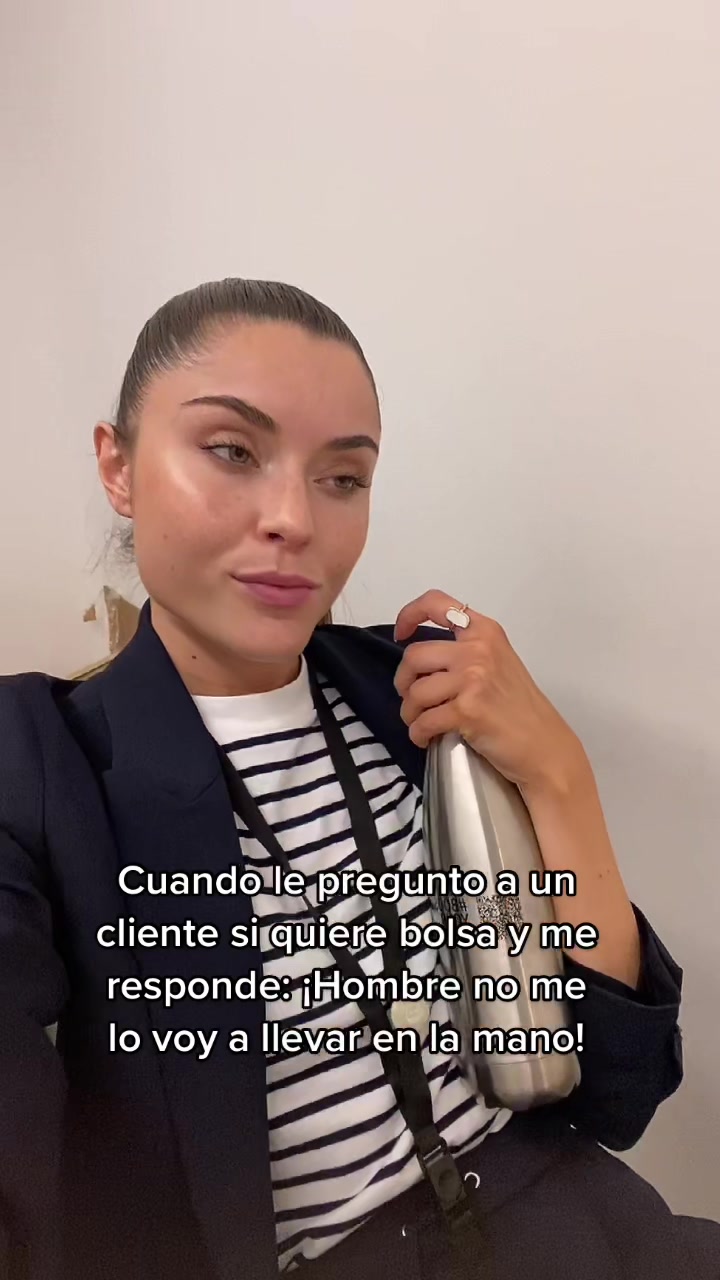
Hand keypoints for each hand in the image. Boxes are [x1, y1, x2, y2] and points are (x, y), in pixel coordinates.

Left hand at [393, 588, 585, 797]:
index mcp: (484, 632)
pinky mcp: (467, 710)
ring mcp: (472, 679)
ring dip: (410, 713)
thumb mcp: (500, 662)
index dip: (409, 614)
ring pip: (415, 692)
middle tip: (411, 697)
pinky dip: (418, 733)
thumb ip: (467, 650)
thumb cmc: (522, 709)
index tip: (401, 633)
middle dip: (404, 681)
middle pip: (414, 656)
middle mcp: (477, 649)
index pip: (436, 603)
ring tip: (421, 723)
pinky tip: (426, 738)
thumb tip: (423, 661)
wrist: (544, 746)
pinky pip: (423, 721)